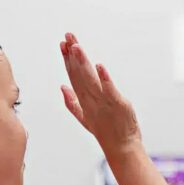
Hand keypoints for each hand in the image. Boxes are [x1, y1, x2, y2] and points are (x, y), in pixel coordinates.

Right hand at [59, 33, 141, 154]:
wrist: (121, 147)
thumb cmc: (105, 131)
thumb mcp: (84, 117)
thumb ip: (71, 102)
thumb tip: (62, 87)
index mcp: (83, 100)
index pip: (73, 76)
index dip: (67, 60)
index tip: (62, 44)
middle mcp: (90, 100)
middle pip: (79, 74)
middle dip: (72, 55)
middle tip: (67, 37)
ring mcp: (103, 102)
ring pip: (90, 79)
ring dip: (83, 62)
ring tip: (77, 46)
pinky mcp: (117, 104)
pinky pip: (109, 90)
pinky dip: (104, 79)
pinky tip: (99, 66)